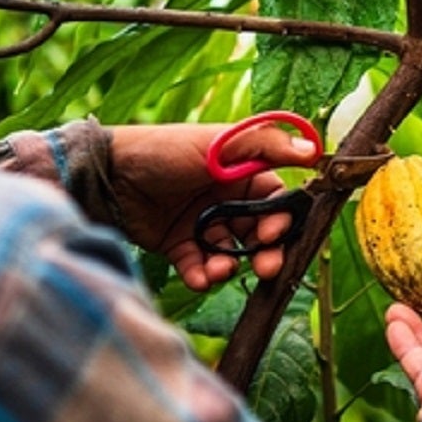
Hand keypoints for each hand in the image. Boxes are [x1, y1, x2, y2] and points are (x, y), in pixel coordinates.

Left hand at [108, 122, 318, 290]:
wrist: (107, 175)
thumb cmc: (166, 151)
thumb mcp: (221, 144)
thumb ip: (268, 146)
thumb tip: (314, 150)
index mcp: (240, 172)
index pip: (275, 200)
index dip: (281, 220)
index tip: (275, 233)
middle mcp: (225, 199)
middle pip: (258, 232)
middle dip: (264, 252)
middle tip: (265, 267)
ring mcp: (201, 223)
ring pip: (230, 252)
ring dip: (231, 265)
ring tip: (219, 269)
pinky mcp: (178, 244)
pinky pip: (199, 266)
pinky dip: (203, 275)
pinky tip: (200, 277)